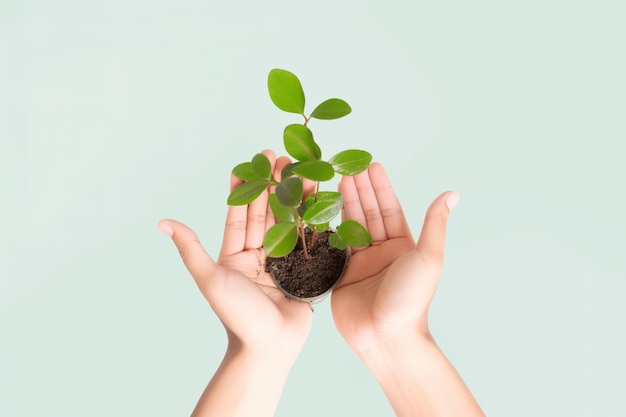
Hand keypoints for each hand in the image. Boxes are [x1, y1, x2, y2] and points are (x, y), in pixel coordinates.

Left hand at [158, 150, 311, 416]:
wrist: (269, 347)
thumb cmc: (236, 315)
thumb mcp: (210, 278)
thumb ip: (191, 248)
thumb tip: (163, 222)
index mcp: (234, 255)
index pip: (240, 214)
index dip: (247, 187)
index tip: (253, 162)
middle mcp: (258, 255)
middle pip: (266, 213)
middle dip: (274, 185)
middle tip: (283, 158)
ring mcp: (282, 262)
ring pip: (288, 223)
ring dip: (295, 197)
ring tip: (304, 172)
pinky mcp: (303, 271)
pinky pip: (308, 241)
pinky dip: (313, 220)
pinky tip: (320, 199)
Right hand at [331, 162, 456, 354]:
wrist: (386, 336)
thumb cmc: (411, 298)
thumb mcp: (428, 257)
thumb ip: (435, 223)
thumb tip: (452, 194)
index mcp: (403, 247)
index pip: (389, 209)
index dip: (380, 187)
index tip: (371, 165)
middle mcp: (381, 252)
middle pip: (368, 214)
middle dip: (359, 189)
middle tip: (347, 166)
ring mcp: (360, 263)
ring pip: (350, 226)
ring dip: (344, 203)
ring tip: (335, 180)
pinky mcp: (341, 275)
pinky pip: (334, 247)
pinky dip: (328, 228)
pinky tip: (322, 210)